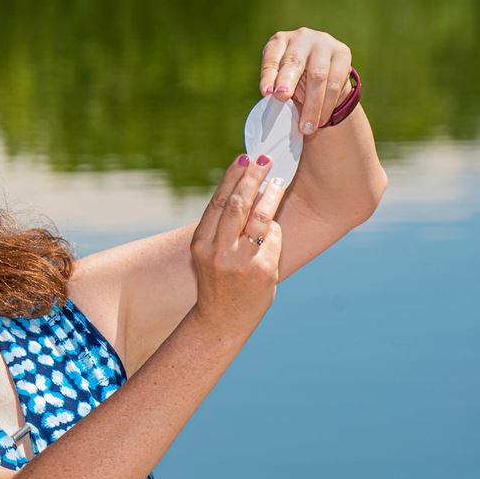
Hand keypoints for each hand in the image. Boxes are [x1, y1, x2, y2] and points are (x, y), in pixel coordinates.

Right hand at [189, 155, 285, 330]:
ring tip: (278, 179)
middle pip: (237, 204)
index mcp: (201, 243)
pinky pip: (273, 239)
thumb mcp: (210, 254)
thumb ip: (223, 229)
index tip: (244, 158)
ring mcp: (240, 261)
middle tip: (264, 159)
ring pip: (259, 217)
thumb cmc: (218, 282)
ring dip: (271, 194)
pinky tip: (275, 220)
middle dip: (252, 177)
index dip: (232, 177)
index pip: (217, 202)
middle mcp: (217, 250)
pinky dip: (275, 228)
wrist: (221, 320)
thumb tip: (247, 192)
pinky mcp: (261, 270)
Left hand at [258, 27, 353, 134]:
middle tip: (282, 99)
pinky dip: (327, 104)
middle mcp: (301, 38)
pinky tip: (322, 119)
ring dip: (312, 105)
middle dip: (287, 82)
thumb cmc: (293, 79)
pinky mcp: (343, 53)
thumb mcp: (279, 81)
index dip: (268, 76)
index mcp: (279, 42)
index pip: (271, 58)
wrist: (322, 74)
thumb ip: (275, 88)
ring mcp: (324, 43)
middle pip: (294, 62)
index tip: (266, 93)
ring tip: (306, 127)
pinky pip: (335, 82)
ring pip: (318, 76)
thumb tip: (271, 101)